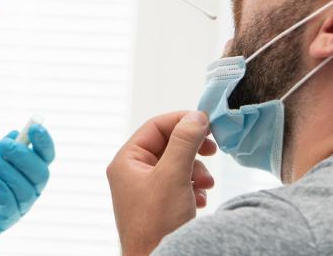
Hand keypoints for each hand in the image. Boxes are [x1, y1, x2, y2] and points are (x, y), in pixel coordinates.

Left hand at [0, 125, 55, 254]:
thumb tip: (16, 135)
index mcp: (21, 168)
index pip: (43, 156)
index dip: (43, 142)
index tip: (34, 127)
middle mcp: (23, 188)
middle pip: (41, 174)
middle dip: (25, 157)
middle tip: (5, 146)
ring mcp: (14, 207)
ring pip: (27, 191)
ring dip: (10, 172)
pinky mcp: (0, 223)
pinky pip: (11, 209)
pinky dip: (4, 191)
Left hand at [106, 111, 216, 255]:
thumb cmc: (157, 224)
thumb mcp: (173, 176)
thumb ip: (184, 142)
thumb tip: (196, 116)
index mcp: (127, 160)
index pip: (155, 127)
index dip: (181, 121)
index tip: (207, 123)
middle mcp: (133, 172)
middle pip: (167, 145)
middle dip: (191, 148)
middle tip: (213, 150)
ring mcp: (145, 190)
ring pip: (175, 165)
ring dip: (195, 170)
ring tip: (205, 184)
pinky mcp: (158, 206)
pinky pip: (178, 184)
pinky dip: (192, 187)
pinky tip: (199, 199)